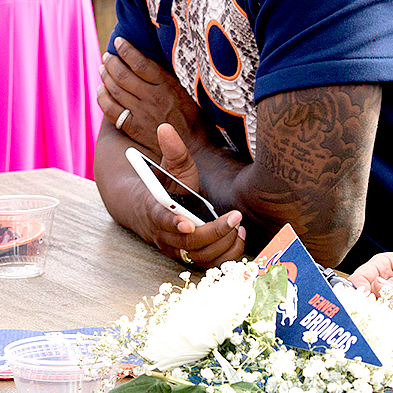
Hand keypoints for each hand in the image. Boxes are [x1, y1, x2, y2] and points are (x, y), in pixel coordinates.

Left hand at [99, 38, 206, 155]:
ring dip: (105, 76)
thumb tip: (149, 62)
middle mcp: (152, 98)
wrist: (194, 147)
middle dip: (111, 62)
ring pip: (115, 90)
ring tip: (102, 68)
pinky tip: (101, 90)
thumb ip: (167, 78)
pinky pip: (111, 110)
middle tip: (107, 56)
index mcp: (167, 86)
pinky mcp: (134, 128)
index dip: (126, 50)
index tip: (119, 42)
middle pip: (123, 75)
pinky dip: (103, 97)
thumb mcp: (186, 91)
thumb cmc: (194, 118)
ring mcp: (141, 113)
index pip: (140, 63)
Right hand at [138, 124, 244, 267]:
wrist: (158, 211)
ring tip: (237, 226)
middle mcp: (164, 235)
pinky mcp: (191, 258)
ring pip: (200, 256)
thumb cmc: (168, 186)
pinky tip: (237, 236)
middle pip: (187, 242)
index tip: (188, 222)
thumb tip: (165, 127)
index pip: (161, 219)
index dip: (173, 223)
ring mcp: (177, 249)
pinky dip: (226, 254)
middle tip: (234, 217)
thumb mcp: (172, 166)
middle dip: (214, 232)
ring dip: (223, 244)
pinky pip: (210, 264)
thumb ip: (172, 150)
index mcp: (155, 210)